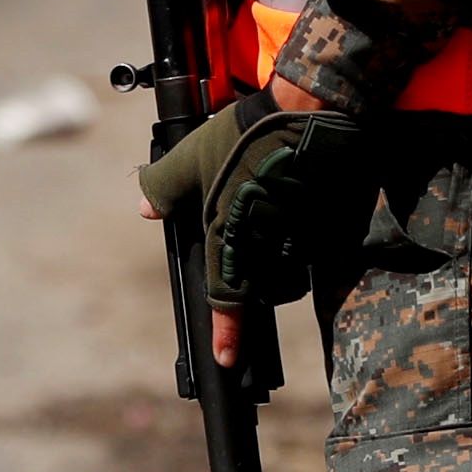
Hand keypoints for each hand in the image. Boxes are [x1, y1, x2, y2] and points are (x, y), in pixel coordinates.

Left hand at [137, 75, 341, 371]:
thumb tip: (145, 210)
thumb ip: (164, 188)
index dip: (227, 333)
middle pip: (260, 287)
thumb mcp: (192, 156)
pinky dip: (300, 241)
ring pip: (287, 271)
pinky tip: (295, 211)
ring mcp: (300, 237)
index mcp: (230, 236)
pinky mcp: (327, 224)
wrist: (309, 111)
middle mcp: (266, 245)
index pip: (226, 297)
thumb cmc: (244, 134)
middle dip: (252, 291)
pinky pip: (311, 248)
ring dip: (277, 265)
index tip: (225, 360)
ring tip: (268, 236)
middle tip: (243, 285)